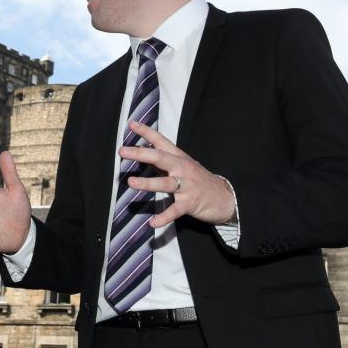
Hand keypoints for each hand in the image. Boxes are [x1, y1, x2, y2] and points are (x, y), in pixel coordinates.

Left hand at [119, 121, 235, 228]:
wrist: (225, 198)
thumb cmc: (199, 180)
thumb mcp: (183, 165)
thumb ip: (165, 157)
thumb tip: (145, 146)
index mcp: (180, 158)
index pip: (162, 141)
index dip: (147, 132)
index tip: (132, 124)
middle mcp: (183, 169)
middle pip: (161, 158)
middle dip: (141, 154)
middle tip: (122, 151)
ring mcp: (187, 186)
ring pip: (166, 183)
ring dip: (148, 183)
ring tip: (131, 182)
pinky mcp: (190, 203)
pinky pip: (175, 210)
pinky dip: (164, 217)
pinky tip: (153, 222)